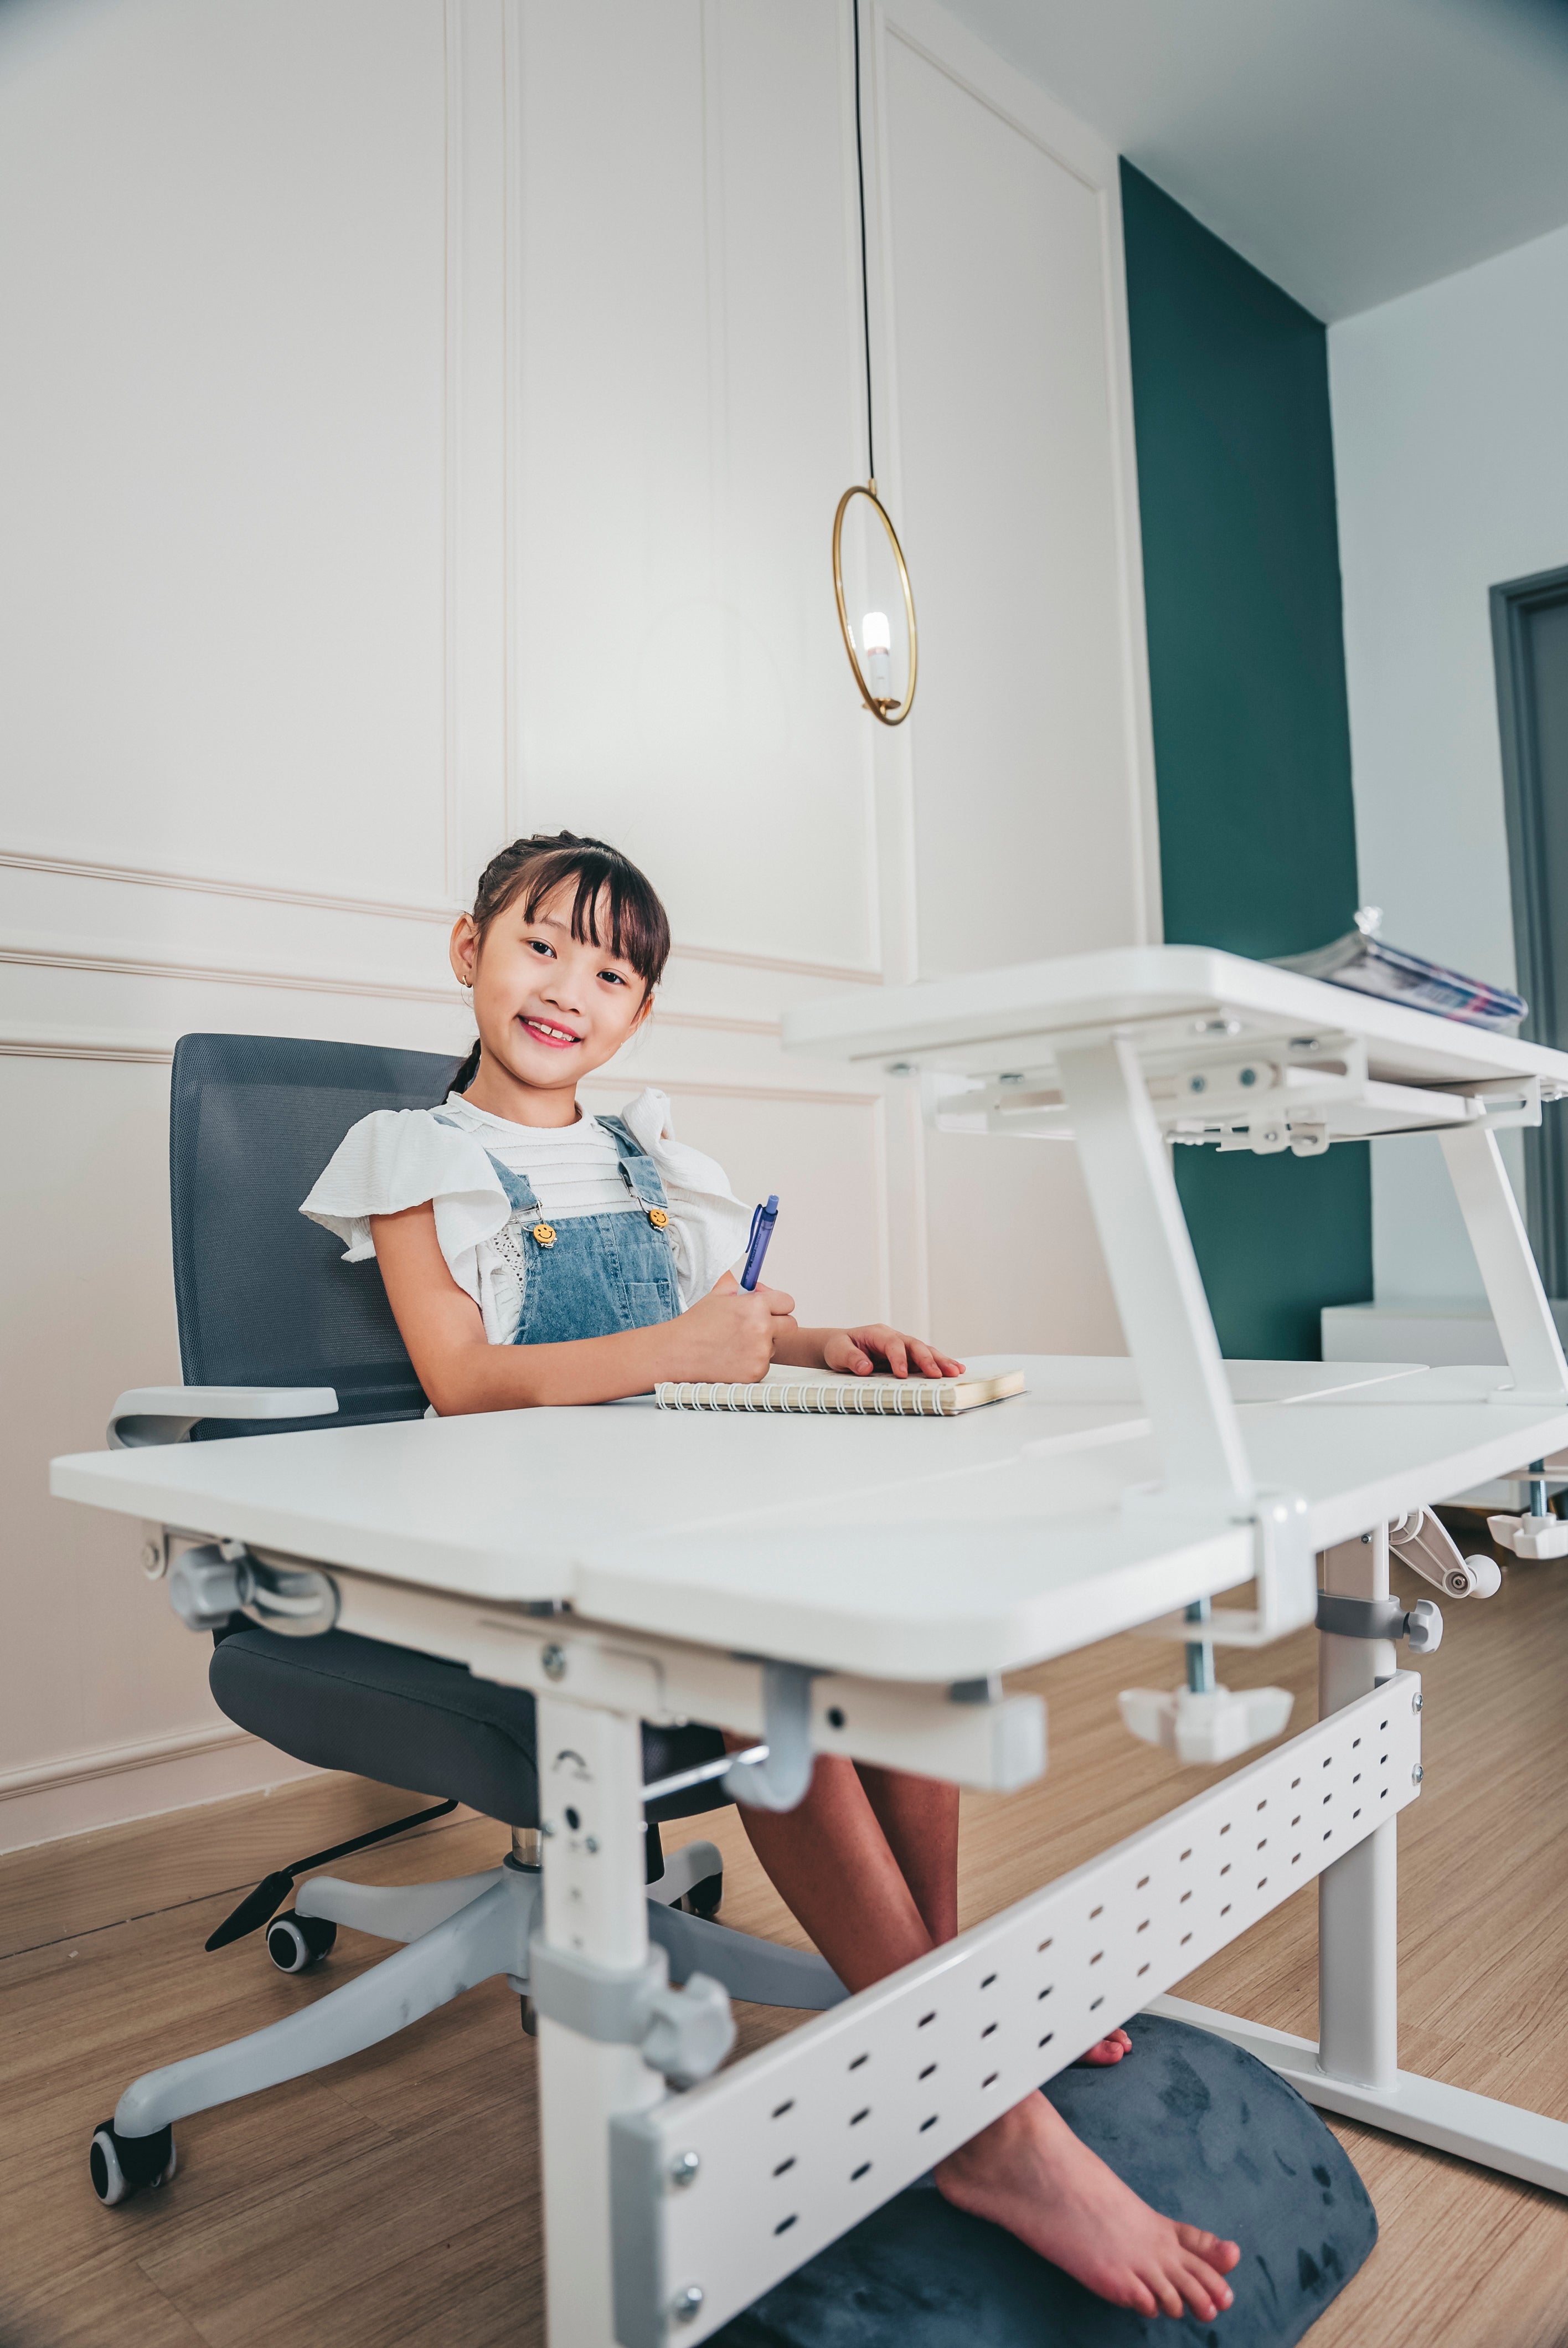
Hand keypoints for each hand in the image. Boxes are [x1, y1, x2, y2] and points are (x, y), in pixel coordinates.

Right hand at [665, 1272, 796, 1382]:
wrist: (677, 1352)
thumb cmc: (696, 1324)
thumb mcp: (719, 1294)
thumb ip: (746, 1289)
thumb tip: (763, 1290)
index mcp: (755, 1306)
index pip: (788, 1302)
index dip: (777, 1306)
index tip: (769, 1309)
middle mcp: (762, 1329)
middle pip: (790, 1325)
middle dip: (777, 1325)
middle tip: (757, 1327)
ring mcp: (760, 1353)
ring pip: (775, 1347)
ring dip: (761, 1345)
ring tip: (734, 1344)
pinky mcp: (755, 1373)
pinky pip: (763, 1364)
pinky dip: (751, 1362)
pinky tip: (731, 1358)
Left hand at [822, 1325, 965, 1377]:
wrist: (840, 1346)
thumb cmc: (839, 1348)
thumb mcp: (838, 1352)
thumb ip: (851, 1358)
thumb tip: (865, 1367)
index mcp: (877, 1333)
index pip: (893, 1343)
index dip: (899, 1358)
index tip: (901, 1375)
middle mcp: (894, 1337)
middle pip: (915, 1345)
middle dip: (928, 1359)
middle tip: (939, 1374)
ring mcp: (903, 1346)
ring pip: (925, 1351)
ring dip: (941, 1361)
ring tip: (956, 1371)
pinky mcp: (907, 1357)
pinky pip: (926, 1359)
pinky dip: (940, 1364)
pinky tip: (955, 1369)